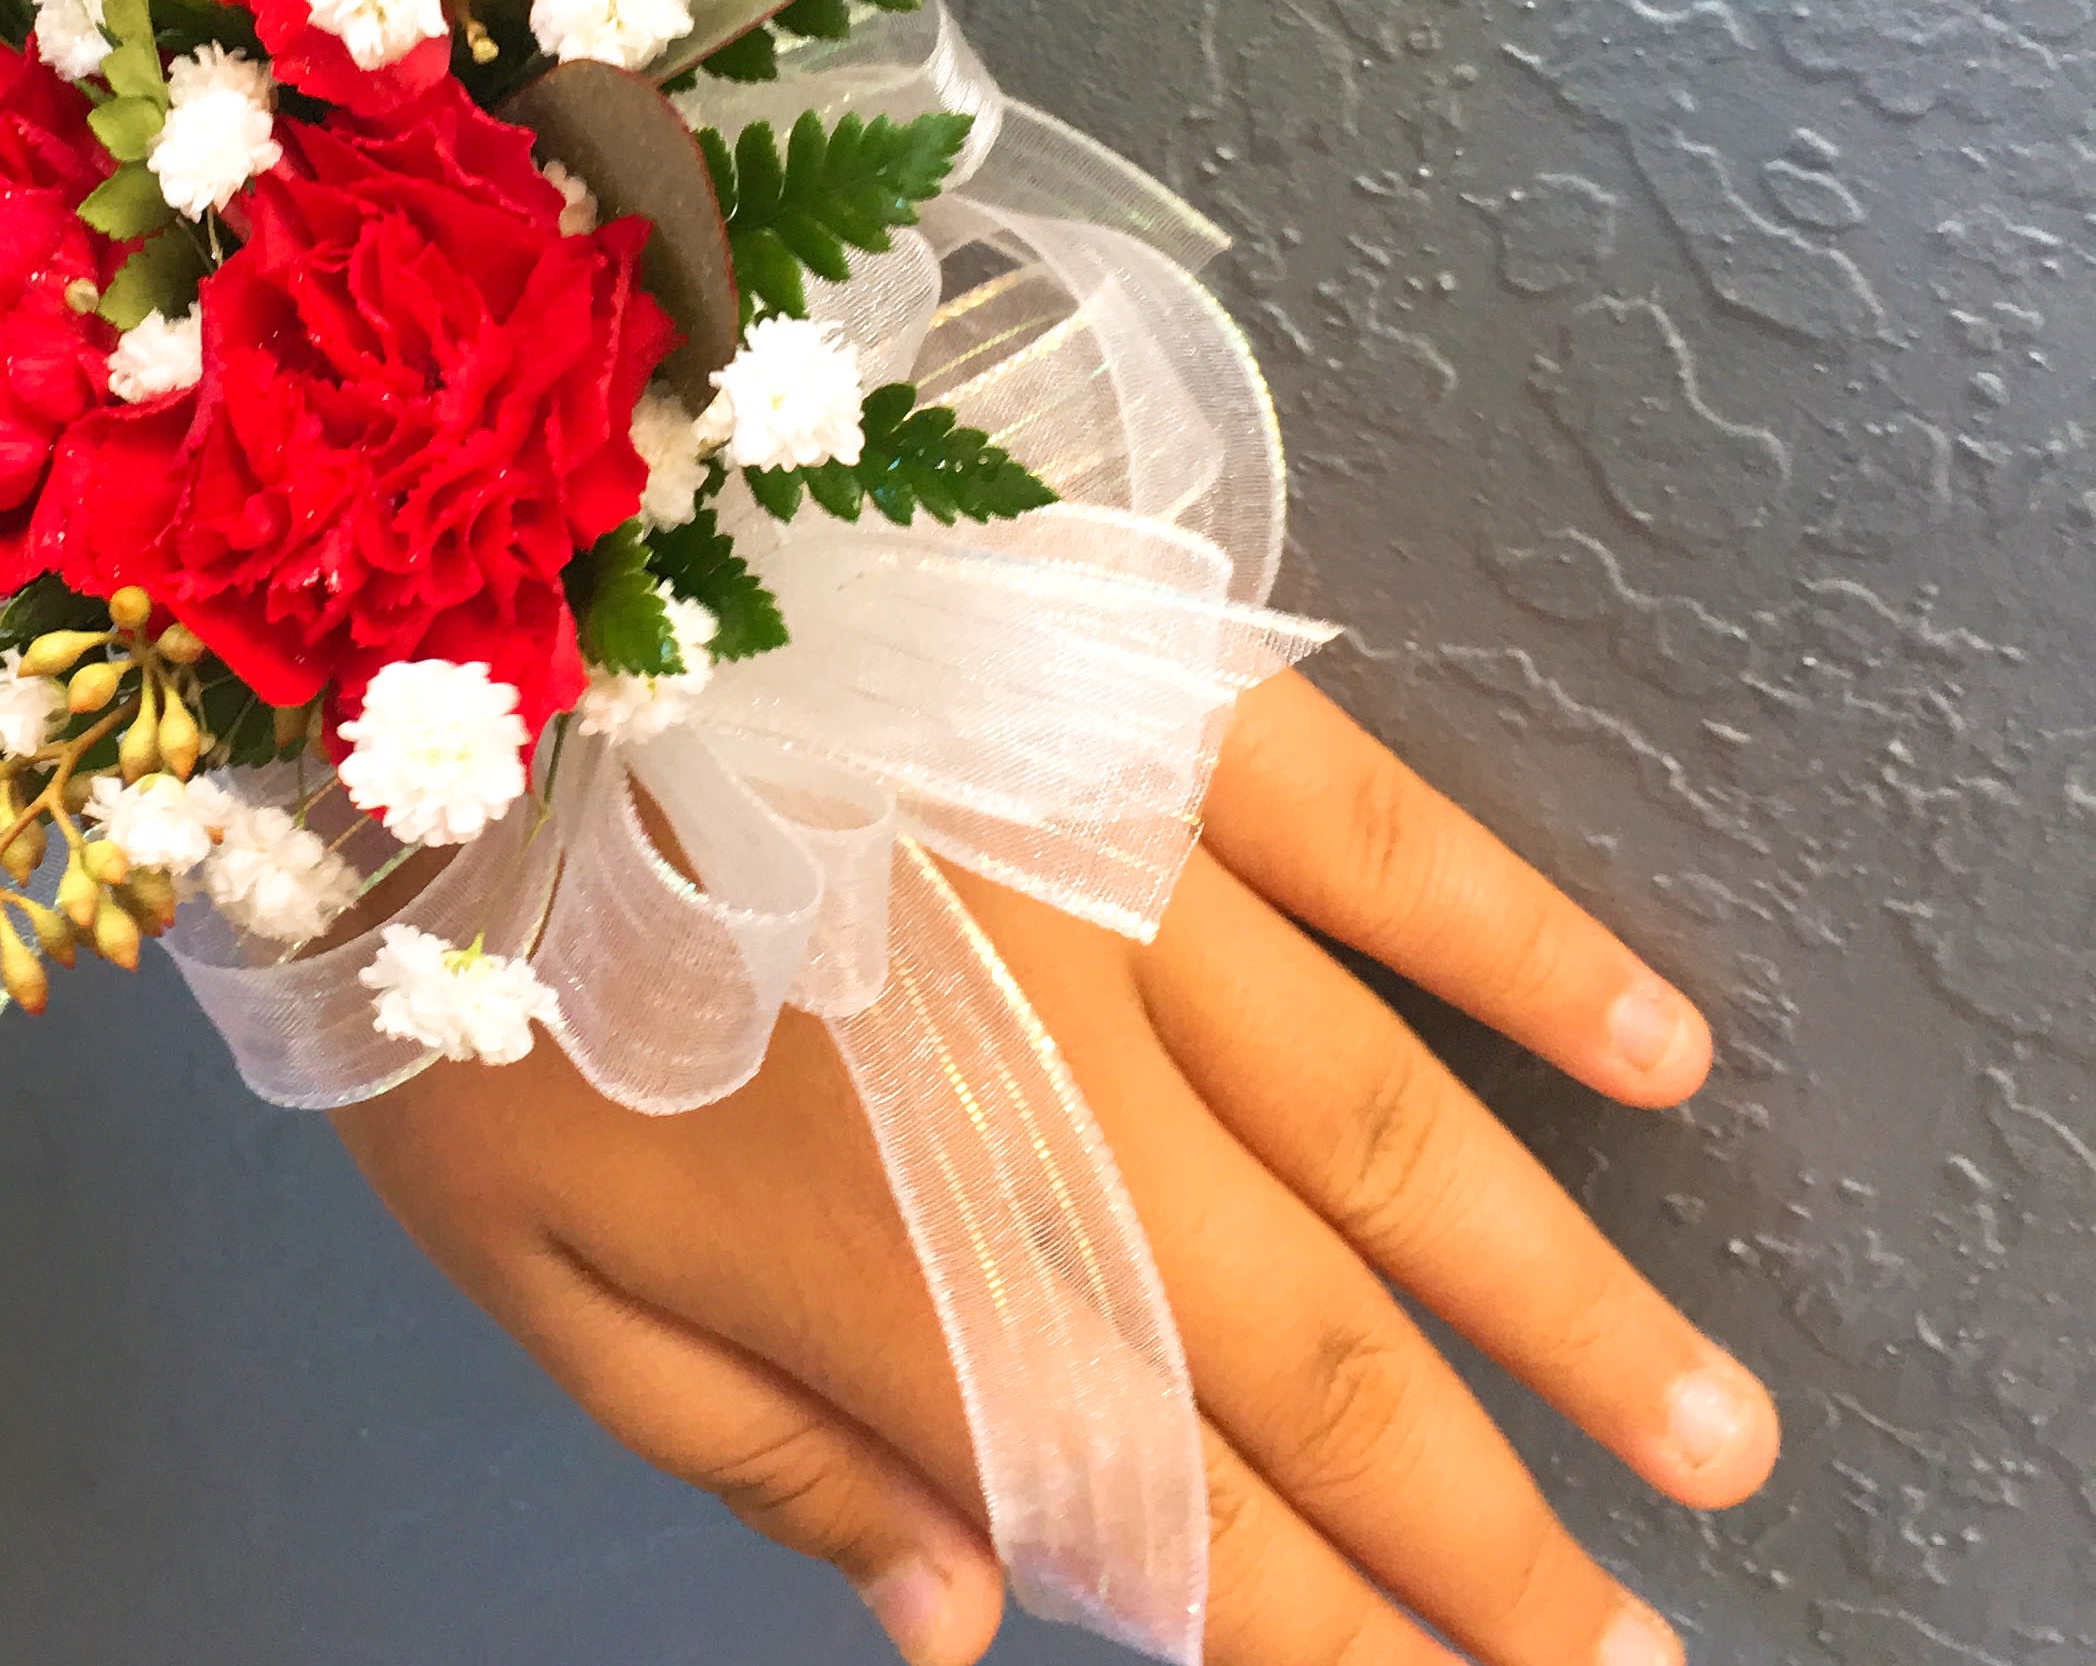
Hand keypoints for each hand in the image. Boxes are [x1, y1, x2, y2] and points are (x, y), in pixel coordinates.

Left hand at [334, 672, 1775, 1665]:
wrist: (454, 608)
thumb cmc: (462, 956)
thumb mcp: (533, 1267)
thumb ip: (760, 1457)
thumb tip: (969, 1619)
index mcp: (903, 1280)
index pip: (1175, 1519)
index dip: (1334, 1646)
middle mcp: (1056, 1119)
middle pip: (1321, 1367)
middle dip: (1492, 1532)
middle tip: (1642, 1650)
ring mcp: (1120, 900)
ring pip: (1393, 1137)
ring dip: (1563, 1295)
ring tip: (1714, 1429)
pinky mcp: (1141, 717)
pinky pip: (1369, 840)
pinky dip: (1519, 946)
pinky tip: (1653, 1046)